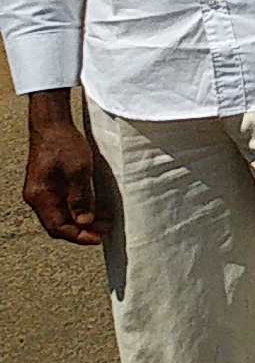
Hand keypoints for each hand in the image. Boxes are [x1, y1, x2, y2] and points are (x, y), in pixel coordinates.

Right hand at [21, 92, 103, 245]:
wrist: (52, 124)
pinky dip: (81, 209)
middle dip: (83, 230)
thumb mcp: (78, 171)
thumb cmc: (64, 144)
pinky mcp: (51, 185)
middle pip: (59, 224)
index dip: (78, 236)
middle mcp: (38, 197)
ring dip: (84, 220)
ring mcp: (43, 192)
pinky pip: (65, 204)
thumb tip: (84, 223)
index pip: (57, 227)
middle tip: (107, 229)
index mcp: (40, 196)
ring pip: (63, 215)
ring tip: (107, 221)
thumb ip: (80, 198)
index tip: (99, 238)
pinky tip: (98, 209)